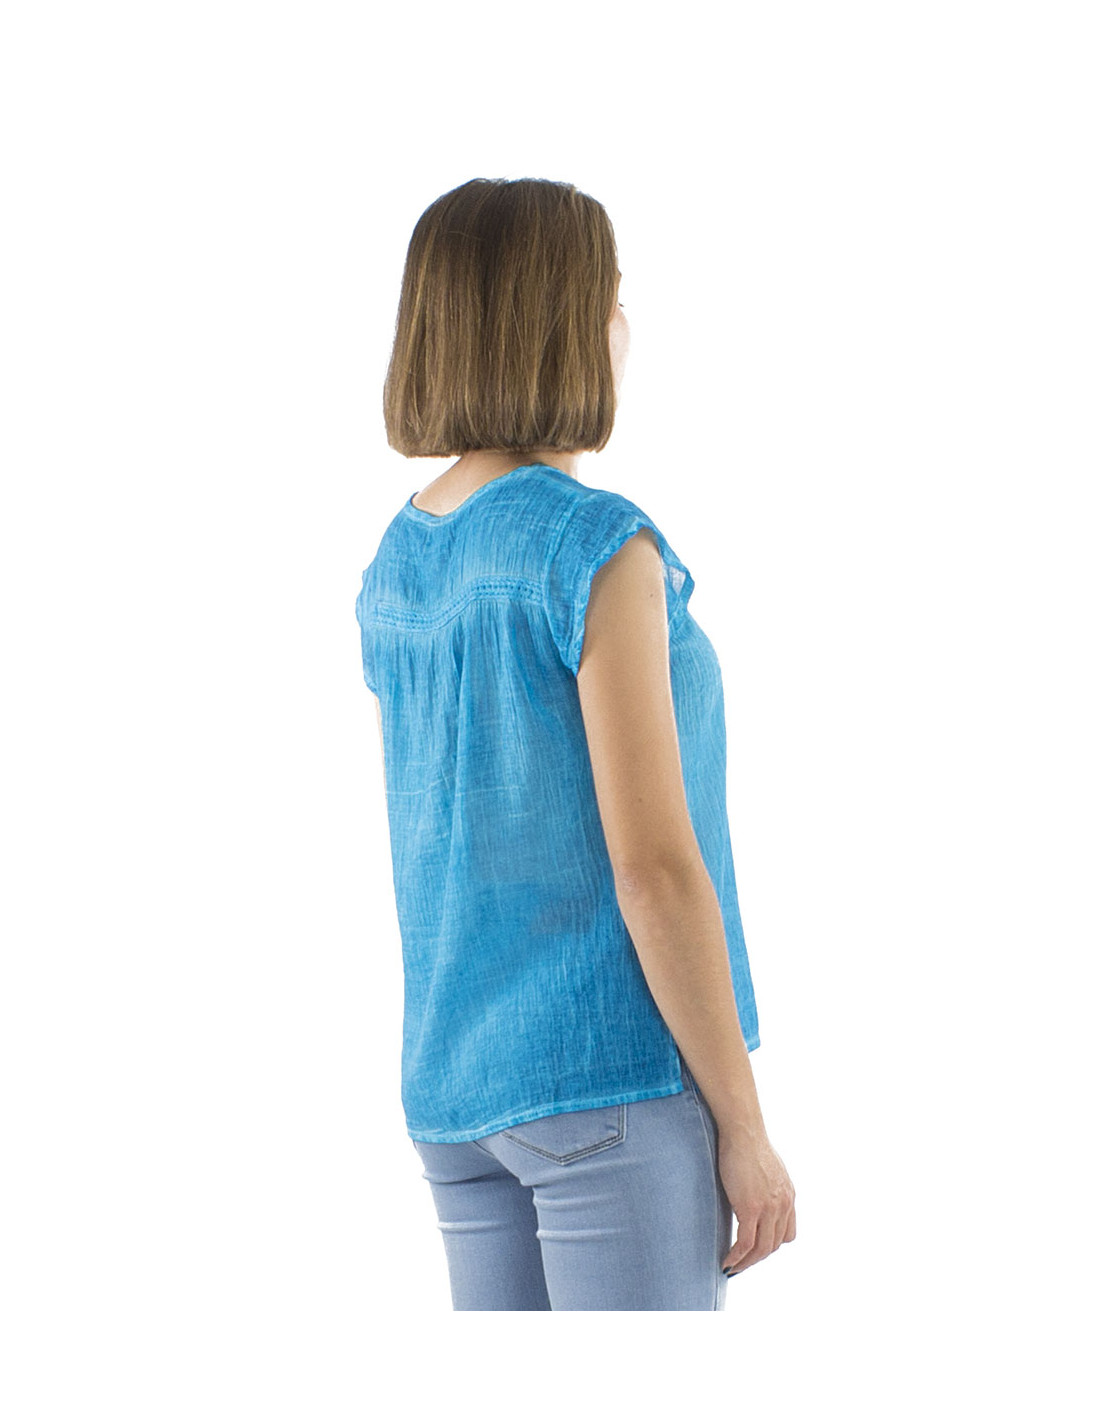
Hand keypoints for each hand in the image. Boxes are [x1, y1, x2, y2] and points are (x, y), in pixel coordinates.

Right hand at [717, 1125, 795, 1275]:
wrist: (743, 1132)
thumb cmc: (749, 1144)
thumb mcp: (768, 1169)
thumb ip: (768, 1187)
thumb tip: (756, 1194)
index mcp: (789, 1196)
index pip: (787, 1234)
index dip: (771, 1245)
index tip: (755, 1250)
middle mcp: (784, 1205)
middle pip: (774, 1245)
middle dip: (757, 1259)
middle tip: (740, 1264)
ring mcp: (769, 1208)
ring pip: (762, 1249)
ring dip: (746, 1263)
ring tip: (732, 1268)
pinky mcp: (751, 1208)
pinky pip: (745, 1242)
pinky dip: (736, 1256)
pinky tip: (727, 1260)